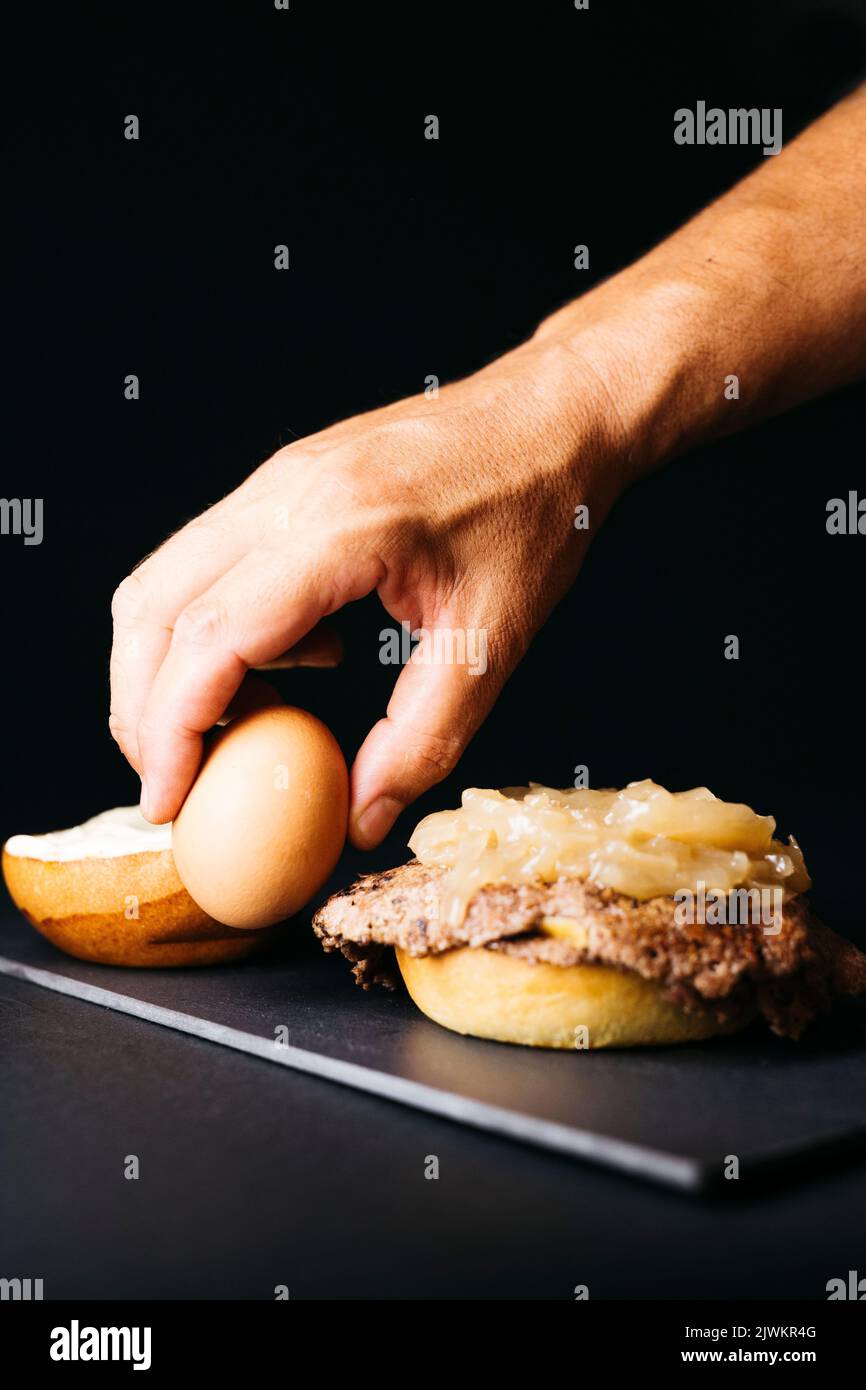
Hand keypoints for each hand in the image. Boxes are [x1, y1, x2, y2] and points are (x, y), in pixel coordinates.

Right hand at [109, 335, 628, 845]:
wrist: (555, 416)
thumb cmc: (537, 512)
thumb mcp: (495, 641)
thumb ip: (423, 740)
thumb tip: (360, 821)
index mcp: (340, 527)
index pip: (212, 637)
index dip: (173, 729)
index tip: (169, 799)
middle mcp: (285, 493)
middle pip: (154, 609)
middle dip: (144, 709)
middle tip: (175, 782)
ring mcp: (275, 480)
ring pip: (163, 582)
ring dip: (167, 668)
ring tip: (234, 728)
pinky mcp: (281, 483)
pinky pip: (204, 561)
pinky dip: (212, 629)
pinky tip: (296, 660)